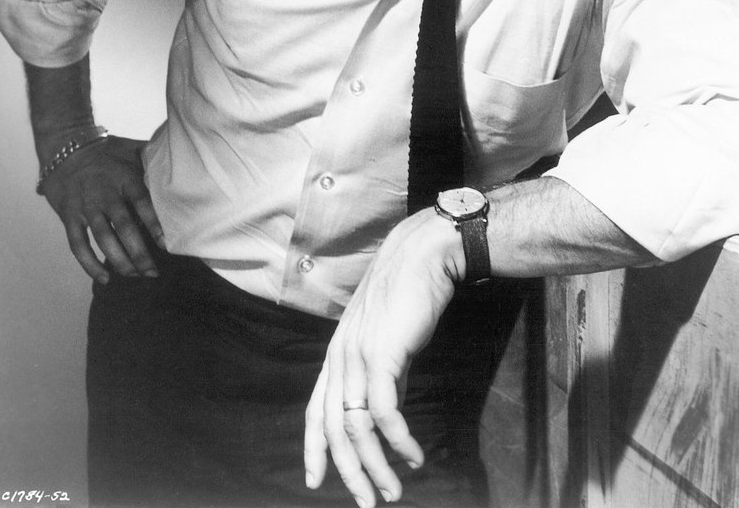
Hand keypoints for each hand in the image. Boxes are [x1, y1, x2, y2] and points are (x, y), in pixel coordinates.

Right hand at [40, 134, 163, 282]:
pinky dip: (89, 264)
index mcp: (125, 178)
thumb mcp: (131, 149)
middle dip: (139, 253)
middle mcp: (105, 194)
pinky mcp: (69, 217)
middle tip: (153, 272)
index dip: (154, 224)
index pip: (142, 202)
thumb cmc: (107, 151)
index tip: (166, 244)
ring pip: (103, 239)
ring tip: (135, 275)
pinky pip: (78, 245)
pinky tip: (104, 278)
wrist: (66, 149)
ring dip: (119, 261)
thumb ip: (153, 158)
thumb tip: (183, 156)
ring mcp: (86, 207)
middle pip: (124, 227)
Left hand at [304, 209, 463, 506]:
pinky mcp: (382, 354)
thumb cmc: (410, 293)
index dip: (313, 447)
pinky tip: (413, 455)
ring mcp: (358, 355)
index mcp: (338, 353)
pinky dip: (398, 441)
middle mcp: (341, 356)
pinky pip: (384, 412)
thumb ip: (384, 372)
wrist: (425, 255)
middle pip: (334, 428)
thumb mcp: (390, 339)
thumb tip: (387, 409)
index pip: (315, 409)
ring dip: (375, 466)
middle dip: (349, 471)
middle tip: (368, 503)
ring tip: (394, 491)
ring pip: (356, 427)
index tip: (315, 480)